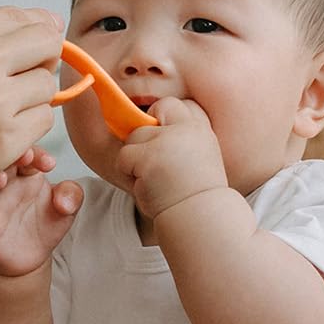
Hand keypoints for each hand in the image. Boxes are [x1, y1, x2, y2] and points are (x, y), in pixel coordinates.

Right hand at [0, 8, 64, 232]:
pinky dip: (26, 133)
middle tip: (12, 86)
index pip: (22, 16)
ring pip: (47, 86)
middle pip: (46, 44)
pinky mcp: (3, 140)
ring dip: (30, 101)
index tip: (28, 53)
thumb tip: (41, 24)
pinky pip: (43, 123)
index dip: (33, 35)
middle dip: (38, 63)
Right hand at [0, 148, 82, 277]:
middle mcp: (4, 186)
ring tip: (0, 180)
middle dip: (8, 158)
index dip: (36, 155)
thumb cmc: (44, 225)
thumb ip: (72, 197)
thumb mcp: (66, 210)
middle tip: (23, 157)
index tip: (49, 164)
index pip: (27, 155)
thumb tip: (63, 201)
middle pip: (0, 164)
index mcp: (25, 174)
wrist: (27, 257)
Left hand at [114, 96, 230, 222]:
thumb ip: (178, 138)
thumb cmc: (195, 194)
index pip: (171, 104)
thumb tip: (143, 123)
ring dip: (136, 161)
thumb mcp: (198, 156)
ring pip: (133, 138)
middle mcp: (185, 129)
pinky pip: (123, 158)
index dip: (160, 120)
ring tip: (155, 180)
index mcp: (199, 127)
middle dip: (145, 143)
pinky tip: (147, 187)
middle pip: (147, 121)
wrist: (200, 218)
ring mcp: (166, 141)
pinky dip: (128, 175)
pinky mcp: (148, 157)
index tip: (164, 143)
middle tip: (158, 167)